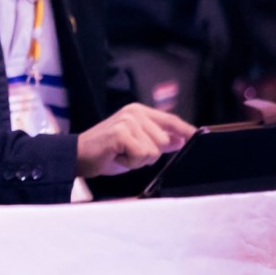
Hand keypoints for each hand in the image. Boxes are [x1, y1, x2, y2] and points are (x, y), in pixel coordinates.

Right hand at [76, 103, 194, 177]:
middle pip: (165, 140)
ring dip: (138, 160)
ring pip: (154, 150)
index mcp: (140, 111)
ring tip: (121, 155)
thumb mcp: (136, 146)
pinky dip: (130, 163)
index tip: (199, 136)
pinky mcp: (121, 133)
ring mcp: (128, 121)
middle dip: (149, 154)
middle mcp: (135, 112)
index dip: (186, 131)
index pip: (171, 120)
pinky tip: (116, 157)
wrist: (76, 156)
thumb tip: (181, 140)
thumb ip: (158, 141)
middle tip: (127, 154)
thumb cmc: (106, 153)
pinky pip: (142, 155)